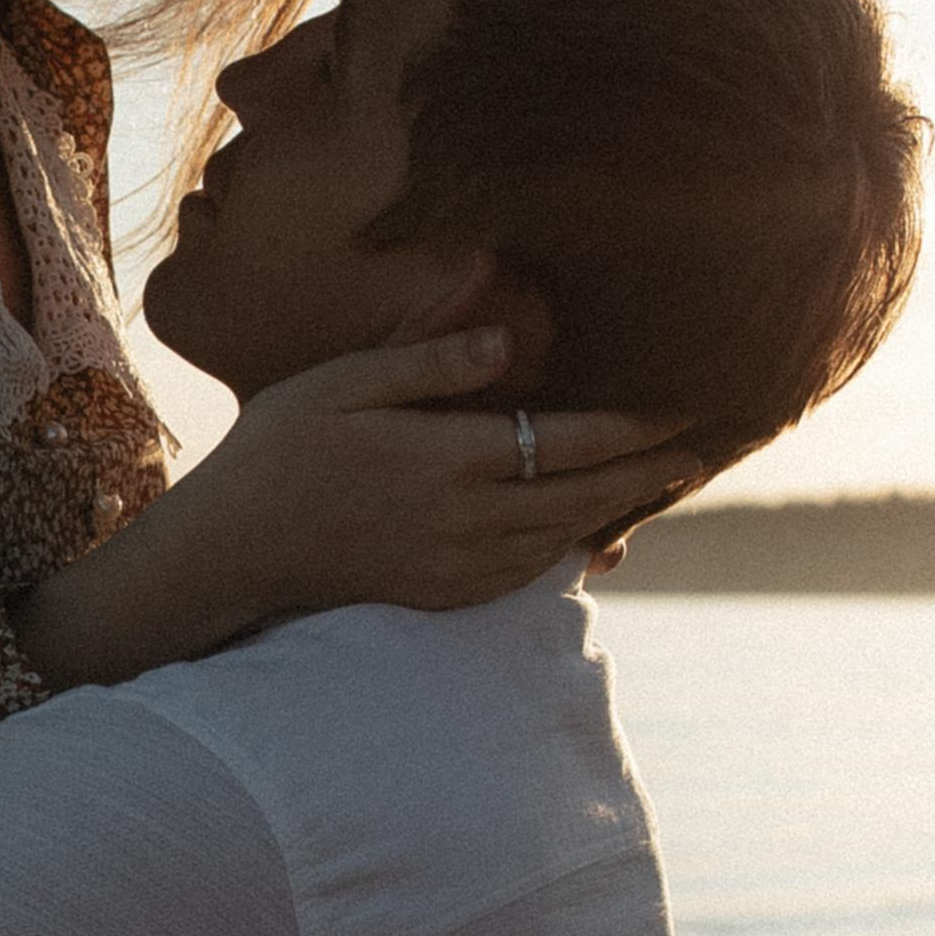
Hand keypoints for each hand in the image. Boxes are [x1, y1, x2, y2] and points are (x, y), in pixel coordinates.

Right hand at [12, 326, 698, 683]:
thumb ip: (430, 359)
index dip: (635, 427)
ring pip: (564, 540)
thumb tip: (510, 341)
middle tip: (703, 450)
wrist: (232, 550)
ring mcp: (457, 565)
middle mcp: (465, 518)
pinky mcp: (443, 594)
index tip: (683, 408)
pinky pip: (529, 575)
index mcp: (447, 456)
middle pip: (584, 496)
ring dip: (615, 511)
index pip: (568, 439)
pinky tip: (589, 533)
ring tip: (659, 484)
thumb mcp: (344, 381)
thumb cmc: (278, 447)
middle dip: (648, 474)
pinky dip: (569, 551)